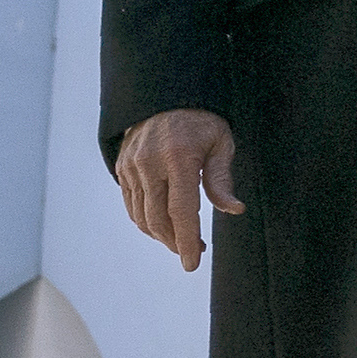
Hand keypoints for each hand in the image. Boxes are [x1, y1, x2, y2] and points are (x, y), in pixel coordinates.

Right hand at [114, 110, 240, 271]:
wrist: (164, 93)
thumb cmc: (200, 120)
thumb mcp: (220, 142)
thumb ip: (222, 179)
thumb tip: (234, 210)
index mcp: (179, 157)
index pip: (181, 211)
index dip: (187, 241)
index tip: (192, 264)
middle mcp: (150, 162)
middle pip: (158, 219)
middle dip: (175, 242)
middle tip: (194, 250)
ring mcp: (132, 165)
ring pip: (142, 216)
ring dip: (161, 235)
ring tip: (182, 238)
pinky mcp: (122, 167)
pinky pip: (132, 204)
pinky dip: (146, 220)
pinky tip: (163, 223)